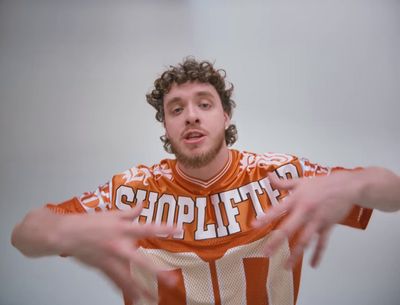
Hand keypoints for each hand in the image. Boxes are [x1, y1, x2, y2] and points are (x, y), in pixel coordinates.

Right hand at [56, 205, 178, 301]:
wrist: (67, 234)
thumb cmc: (89, 222)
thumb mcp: (112, 213)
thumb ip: (129, 212)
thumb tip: (142, 205)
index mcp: (123, 229)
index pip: (147, 228)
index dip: (163, 228)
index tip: (177, 229)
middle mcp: (118, 246)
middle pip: (140, 261)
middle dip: (156, 271)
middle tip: (170, 280)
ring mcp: (110, 260)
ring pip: (128, 278)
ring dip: (141, 289)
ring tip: (152, 298)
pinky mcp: (103, 268)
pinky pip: (115, 281)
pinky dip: (125, 290)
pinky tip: (134, 297)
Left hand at [253, 172, 356, 268]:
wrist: (347, 187)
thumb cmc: (323, 183)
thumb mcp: (300, 181)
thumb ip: (282, 182)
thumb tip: (268, 176)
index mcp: (297, 199)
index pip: (277, 210)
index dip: (265, 218)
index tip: (254, 225)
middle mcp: (305, 211)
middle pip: (289, 229)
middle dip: (276, 242)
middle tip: (266, 253)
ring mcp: (317, 221)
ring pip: (305, 240)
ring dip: (295, 254)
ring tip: (287, 266)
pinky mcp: (328, 226)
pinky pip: (322, 243)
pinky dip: (318, 255)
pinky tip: (312, 264)